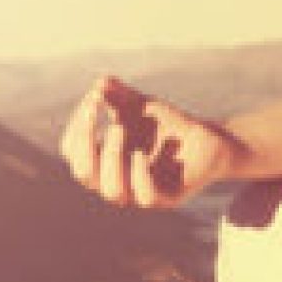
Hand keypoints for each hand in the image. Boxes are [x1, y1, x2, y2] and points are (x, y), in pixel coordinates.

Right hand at [60, 76, 238, 207]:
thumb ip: (119, 95)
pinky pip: (146, 197)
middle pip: (85, 174)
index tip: (93, 100)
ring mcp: (140, 193)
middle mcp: (116, 181)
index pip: (73, 153)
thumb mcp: (140, 106)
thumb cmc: (167, 125)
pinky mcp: (167, 199)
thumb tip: (100, 83)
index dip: (77, 128)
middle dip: (86, 144)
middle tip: (98, 112)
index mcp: (103, 162)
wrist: (207, 139)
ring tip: (119, 129)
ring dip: (111, 159)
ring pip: (112, 191)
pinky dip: (139, 176)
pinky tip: (139, 154)